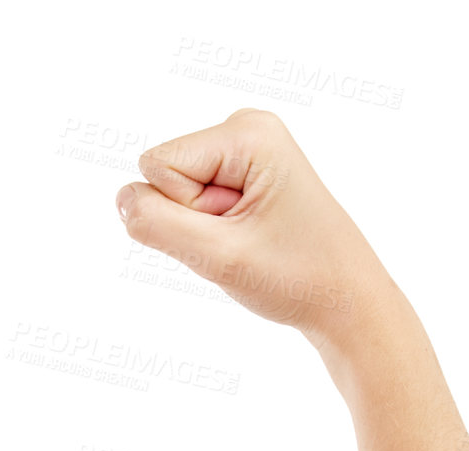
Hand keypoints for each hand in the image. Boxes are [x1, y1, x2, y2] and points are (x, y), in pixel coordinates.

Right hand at [115, 108, 394, 354]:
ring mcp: (246, 151)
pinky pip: (193, 202)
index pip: (157, 166)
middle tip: (245, 241)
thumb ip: (157, 224)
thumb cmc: (297, 278)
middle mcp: (247, 129)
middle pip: (164, 174)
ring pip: (175, 192)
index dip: (184, 213)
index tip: (236, 231)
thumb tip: (121, 199)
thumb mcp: (219, 257)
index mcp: (247, 133)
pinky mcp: (244, 174)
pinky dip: (211, 231)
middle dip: (193, 219)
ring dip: (202, 230)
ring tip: (251, 242)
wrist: (347, 302)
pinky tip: (249, 240)